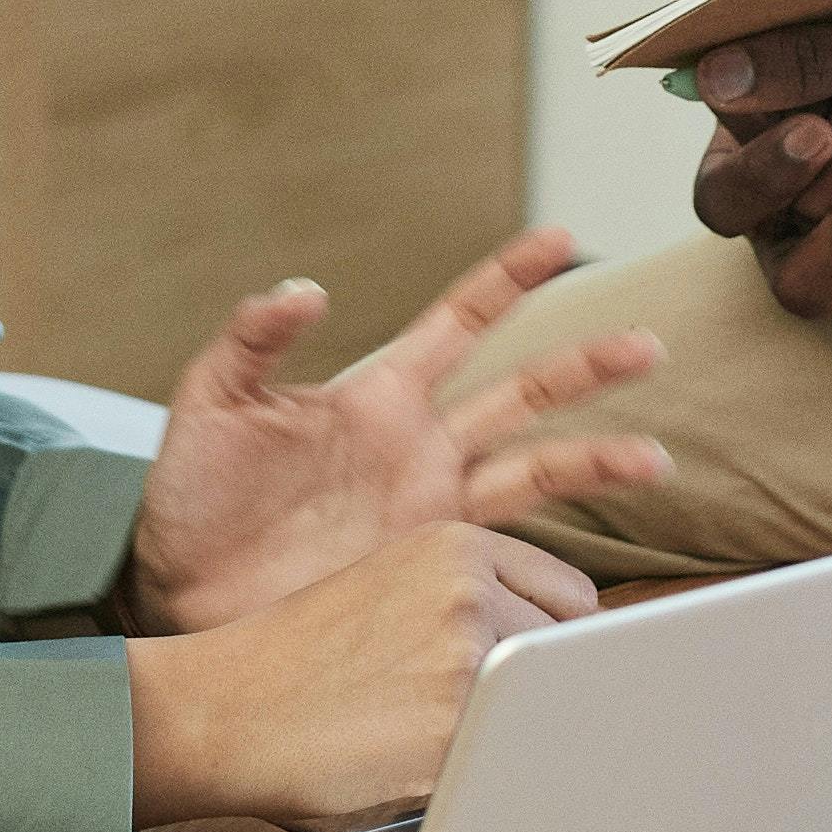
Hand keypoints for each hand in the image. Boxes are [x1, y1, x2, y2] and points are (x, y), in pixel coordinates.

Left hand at [115, 226, 670, 634]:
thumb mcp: (211, 402)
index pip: (459, 322)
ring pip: (534, 473)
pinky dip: (549, 557)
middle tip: (649, 342)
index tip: (560, 237)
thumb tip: (307, 289)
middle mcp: (420, 448)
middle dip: (586, 367)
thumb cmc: (191, 496)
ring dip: (595, 461)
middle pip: (523, 394)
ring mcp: (430, 512)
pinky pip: (504, 557)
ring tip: (654, 458)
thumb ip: (252, 338)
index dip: (508, 279)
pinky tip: (587, 564)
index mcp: (377, 395)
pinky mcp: (427, 572)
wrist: (177, 593)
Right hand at [124, 524, 599, 831]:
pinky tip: (417, 768)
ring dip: (515, 736)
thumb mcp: (395, 588)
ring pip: (550, 712)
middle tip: (470, 712)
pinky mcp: (455, 733)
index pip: (573, 601)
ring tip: (431, 738)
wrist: (223, 709)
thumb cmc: (302, 661)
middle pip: (577, 658)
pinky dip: (484, 779)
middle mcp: (470, 591)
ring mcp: (467, 661)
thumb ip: (475, 598)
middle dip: (540, 693)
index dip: (552, 646)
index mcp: (458, 546)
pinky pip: (515, 764)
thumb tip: (568, 649)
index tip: (528, 672)